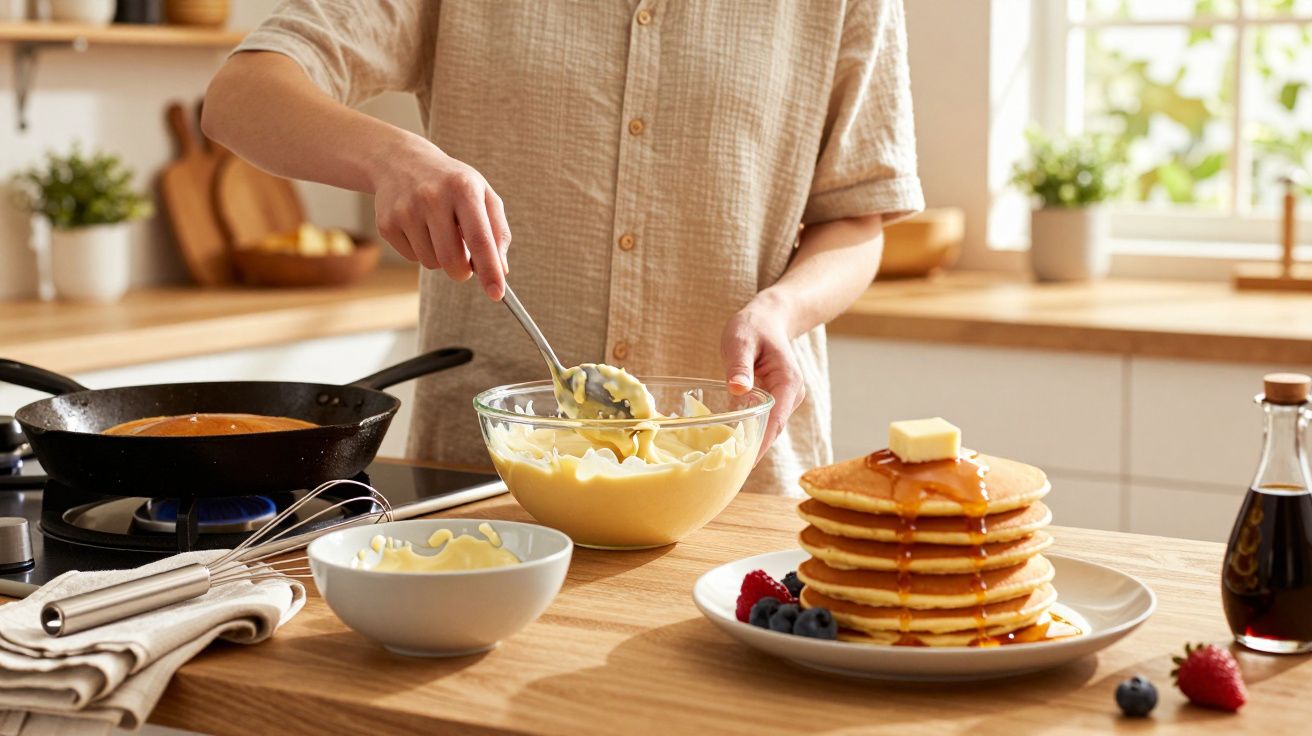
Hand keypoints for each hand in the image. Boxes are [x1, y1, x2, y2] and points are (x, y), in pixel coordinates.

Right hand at [370, 135, 510, 299]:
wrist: (401, 162)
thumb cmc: (452, 184)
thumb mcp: (482, 195)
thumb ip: (497, 232)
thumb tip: (502, 270)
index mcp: (463, 188)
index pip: (480, 238)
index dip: (490, 270)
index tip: (497, 294)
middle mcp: (432, 197)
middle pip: (452, 260)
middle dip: (463, 271)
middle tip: (465, 264)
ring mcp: (405, 210)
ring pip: (432, 263)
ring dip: (441, 258)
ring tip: (439, 231)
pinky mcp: (386, 224)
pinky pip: (413, 258)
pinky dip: (422, 251)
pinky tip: (420, 227)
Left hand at [720, 292, 805, 463]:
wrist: (768, 319)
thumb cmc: (753, 327)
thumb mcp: (740, 340)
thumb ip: (740, 365)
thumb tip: (738, 389)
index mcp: (788, 382)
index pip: (775, 421)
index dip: (760, 444)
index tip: (744, 464)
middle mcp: (792, 395)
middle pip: (773, 431)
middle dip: (754, 451)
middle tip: (727, 473)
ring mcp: (786, 400)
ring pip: (769, 429)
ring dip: (751, 445)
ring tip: (725, 466)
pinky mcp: (776, 402)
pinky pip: (763, 422)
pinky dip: (749, 434)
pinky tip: (729, 447)